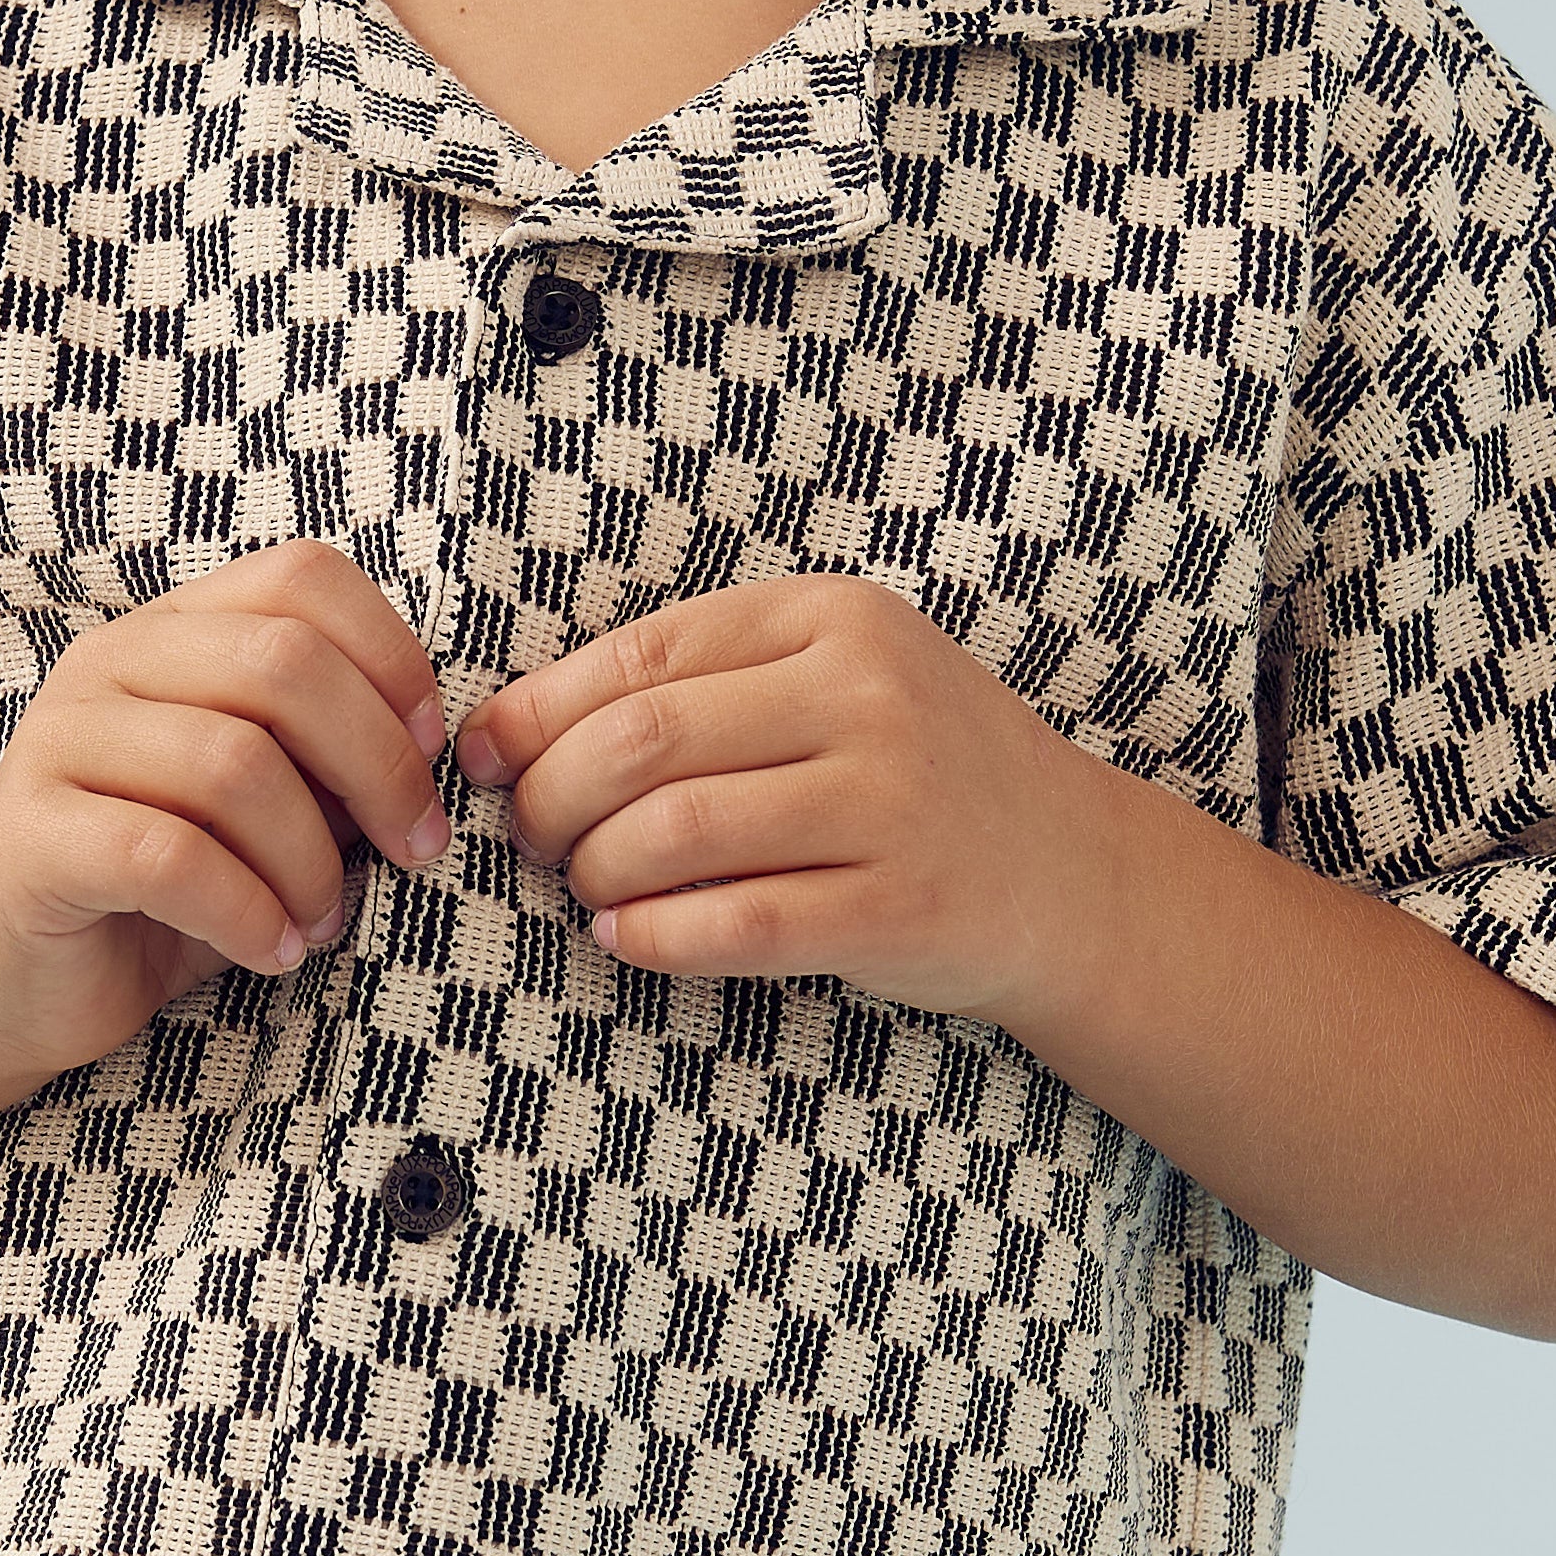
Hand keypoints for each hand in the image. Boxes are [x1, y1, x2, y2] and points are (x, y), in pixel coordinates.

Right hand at [0, 542, 451, 1085]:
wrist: (12, 982)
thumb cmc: (159, 891)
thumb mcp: (260, 808)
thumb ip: (324, 759)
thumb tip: (427, 755)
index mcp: (170, 633)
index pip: (301, 576)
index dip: (390, 656)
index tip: (432, 751)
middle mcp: (107, 665)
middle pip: (283, 663)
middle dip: (378, 765)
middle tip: (413, 849)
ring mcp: (58, 744)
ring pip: (233, 766)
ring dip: (312, 860)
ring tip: (322, 921)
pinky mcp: (31, 840)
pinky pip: (169, 859)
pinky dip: (249, 914)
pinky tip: (272, 951)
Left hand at [455, 568, 1118, 1020]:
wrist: (1071, 872)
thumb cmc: (913, 773)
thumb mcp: (832, 682)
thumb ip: (702, 685)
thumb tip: (507, 729)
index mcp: (832, 618)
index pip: (641, 655)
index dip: (537, 713)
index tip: (484, 758)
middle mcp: (866, 695)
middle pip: (642, 742)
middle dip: (550, 799)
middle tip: (530, 839)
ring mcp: (889, 802)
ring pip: (676, 831)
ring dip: (595, 871)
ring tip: (587, 888)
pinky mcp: (898, 907)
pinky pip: (735, 922)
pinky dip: (654, 935)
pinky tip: (625, 937)